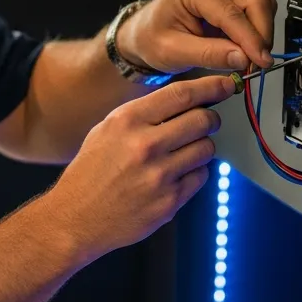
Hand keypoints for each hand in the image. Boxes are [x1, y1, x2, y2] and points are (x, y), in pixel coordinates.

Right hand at [45, 76, 234, 266]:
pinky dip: (194, 173)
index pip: (182, 95)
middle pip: (202, 120)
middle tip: (206, 121)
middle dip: (210, 119)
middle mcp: (145, 145)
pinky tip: (174, 175)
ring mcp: (159, 175)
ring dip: (202, 147)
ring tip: (183, 152)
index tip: (226, 84)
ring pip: (207, 149)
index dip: (210, 86)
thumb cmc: (90, 171)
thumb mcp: (107, 130)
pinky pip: (200, 177)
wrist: (75, 217)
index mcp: (127, 121)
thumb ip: (143, 114)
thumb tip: (184, 99)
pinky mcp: (169, 202)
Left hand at [117, 0, 276, 73]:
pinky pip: (255, 12)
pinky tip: (244, 50)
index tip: (261, 62)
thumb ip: (209, 54)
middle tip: (258, 64)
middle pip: (255, 2)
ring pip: (260, 6)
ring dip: (261, 34)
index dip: (250, 39)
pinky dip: (256, 32)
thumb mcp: (174, 52)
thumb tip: (243, 58)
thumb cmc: (151, 38)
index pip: (231, 13)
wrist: (144, 34)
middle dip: (261, 35)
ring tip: (248, 60)